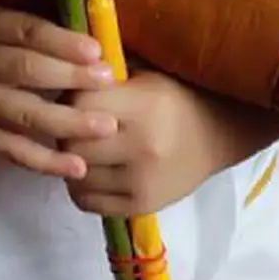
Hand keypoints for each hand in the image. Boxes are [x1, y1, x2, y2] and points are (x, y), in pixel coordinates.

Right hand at [0, 5, 119, 178]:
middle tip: (110, 82)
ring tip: (106, 127)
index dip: (61, 41)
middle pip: (25, 71)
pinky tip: (78, 167)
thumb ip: (30, 25)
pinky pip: (14, 151)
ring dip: (67, 123)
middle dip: (71, 76)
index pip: (25, 32)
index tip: (97, 50)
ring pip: (23, 115)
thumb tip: (91, 34)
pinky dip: (46, 162)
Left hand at [65, 70, 245, 217]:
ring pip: (77, 176)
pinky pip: (88, 201)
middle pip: (73, 144)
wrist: (217, 133)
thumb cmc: (175, 96)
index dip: (69, 100)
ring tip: (81, 149)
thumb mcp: (145, 74)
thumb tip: (60, 73)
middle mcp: (142, 146)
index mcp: (143, 106)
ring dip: (71, 163)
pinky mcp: (140, 205)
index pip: (79, 106)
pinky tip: (91, 172)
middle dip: (65, 133)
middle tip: (71, 126)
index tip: (74, 98)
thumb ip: (105, 77)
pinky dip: (81, 188)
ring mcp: (141, 181)